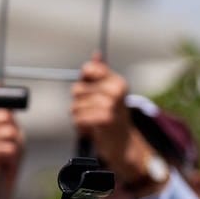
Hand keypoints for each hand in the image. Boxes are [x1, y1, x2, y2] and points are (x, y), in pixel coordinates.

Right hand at [0, 108, 23, 198]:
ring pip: (10, 132)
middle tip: (7, 144)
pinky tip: (2, 161)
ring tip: (5, 154)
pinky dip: (11, 156)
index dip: (7, 118)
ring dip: (14, 146)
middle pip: (6, 117)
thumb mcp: (8, 128)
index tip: (7, 126)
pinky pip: (8, 147)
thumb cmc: (4, 155)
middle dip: (13, 133)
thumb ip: (3, 107)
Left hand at [71, 54, 160, 188]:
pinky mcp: (105, 119)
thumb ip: (100, 73)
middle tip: (91, 111)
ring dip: (79, 116)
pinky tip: (90, 128)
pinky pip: (78, 118)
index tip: (89, 90)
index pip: (89, 69)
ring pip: (75, 105)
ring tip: (91, 121)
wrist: (124, 144)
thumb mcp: (108, 92)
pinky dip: (80, 126)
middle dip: (79, 102)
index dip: (83, 80)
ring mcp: (111, 104)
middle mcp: (116, 90)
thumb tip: (96, 54)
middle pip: (77, 89)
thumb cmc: (112, 116)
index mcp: (117, 81)